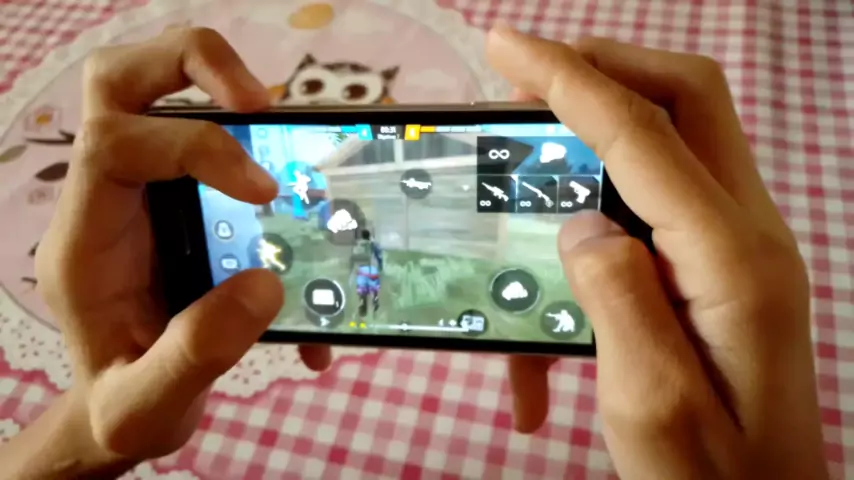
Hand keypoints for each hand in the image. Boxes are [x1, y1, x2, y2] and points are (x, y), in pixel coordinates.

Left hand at [34, 28, 330, 461]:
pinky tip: (283, 178)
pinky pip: (200, 132)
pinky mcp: (176, 196)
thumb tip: (266, 284)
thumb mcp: (150, 404)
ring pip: (154, 88)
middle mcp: (107, 199)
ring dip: (219, 84)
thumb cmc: (126, 402)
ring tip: (279, 128)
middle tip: (260, 105)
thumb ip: (198, 353)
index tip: (263, 191)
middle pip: (119, 81)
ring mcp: (140, 191)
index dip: (198, 146)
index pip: (116, 144)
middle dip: (191, 66)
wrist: (123, 406)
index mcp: (88, 241)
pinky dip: (246, 132)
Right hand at [489, 27, 827, 477]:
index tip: (506, 47)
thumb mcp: (649, 406)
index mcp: (732, 262)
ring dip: (604, 117)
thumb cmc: (708, 479)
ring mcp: (739, 246)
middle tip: (526, 76)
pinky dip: (608, 188)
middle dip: (602, 67)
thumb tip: (582, 226)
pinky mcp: (721, 265)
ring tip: (536, 136)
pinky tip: (562, 252)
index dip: (570, 79)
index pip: (644, 134)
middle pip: (686, 99)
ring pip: (676, 133)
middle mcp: (747, 235)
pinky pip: (663, 193)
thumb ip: (617, 302)